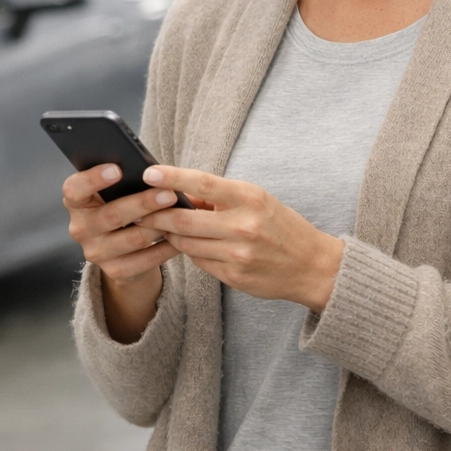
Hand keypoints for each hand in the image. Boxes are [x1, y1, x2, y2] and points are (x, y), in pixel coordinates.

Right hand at [64, 164, 186, 341]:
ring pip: (133, 238)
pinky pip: (146, 259)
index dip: (93, 179)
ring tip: (180, 214)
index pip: (74, 189)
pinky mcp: (115, 271)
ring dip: (160, 225)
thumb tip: (150, 172)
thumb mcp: (113, 193)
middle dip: (143, 203)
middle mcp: (80, 229)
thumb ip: (123, 181)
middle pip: (112, 215)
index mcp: (76, 202)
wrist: (120, 250)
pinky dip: (166, 247)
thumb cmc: (120, 206)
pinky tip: (181, 236)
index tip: (117, 169)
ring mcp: (96, 253)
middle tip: (169, 193)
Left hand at [137, 164, 343, 311]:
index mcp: (249, 198)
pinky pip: (199, 262)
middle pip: (184, 219)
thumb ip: (219, 197)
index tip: (148, 172)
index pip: (202, 183)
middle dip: (155, 215)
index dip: (171, 177)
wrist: (314, 266)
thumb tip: (179, 193)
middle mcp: (243, 226)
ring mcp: (238, 254)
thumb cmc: (281, 226)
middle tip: (136, 209)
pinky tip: (188, 245)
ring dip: (169, 235)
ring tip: (156, 226)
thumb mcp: (256, 200)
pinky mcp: (234, 277)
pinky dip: (190, 252)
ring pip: (186, 244)